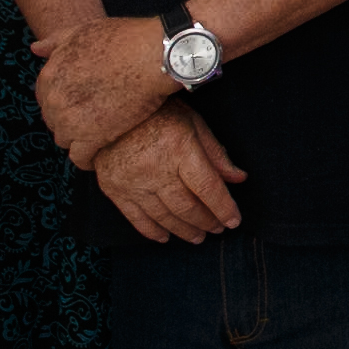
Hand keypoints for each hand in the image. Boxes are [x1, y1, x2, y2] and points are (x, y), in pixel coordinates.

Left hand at [33, 14, 176, 168]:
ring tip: (100, 131)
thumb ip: (56, 40)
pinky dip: (88, 159)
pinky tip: (99, 153)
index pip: (46, 97)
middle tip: (94, 114)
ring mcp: (70, 121)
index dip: (65, 99)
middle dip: (71, 118)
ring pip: (65, 139)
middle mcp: (54, 100)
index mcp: (49, 75)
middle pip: (55, 120)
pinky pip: (80, 158)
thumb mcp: (84, 30)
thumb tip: (35, 48)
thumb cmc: (125, 38)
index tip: (83, 99)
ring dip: (79, 137)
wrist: (156, 55)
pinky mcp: (91, 138)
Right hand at [93, 100, 246, 243]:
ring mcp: (132, 182)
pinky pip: (135, 217)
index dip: (223, 207)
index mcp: (180, 149)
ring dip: (183, 230)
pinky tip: (165, 237)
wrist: (110, 111)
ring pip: (163, 215)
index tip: (234, 220)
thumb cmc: (159, 113)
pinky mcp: (114, 189)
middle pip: (186, 206)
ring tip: (197, 237)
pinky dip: (152, 231)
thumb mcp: (194, 123)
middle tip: (217, 230)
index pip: (207, 187)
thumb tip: (238, 178)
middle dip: (205, 221)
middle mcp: (156, 169)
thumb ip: (216, 153)